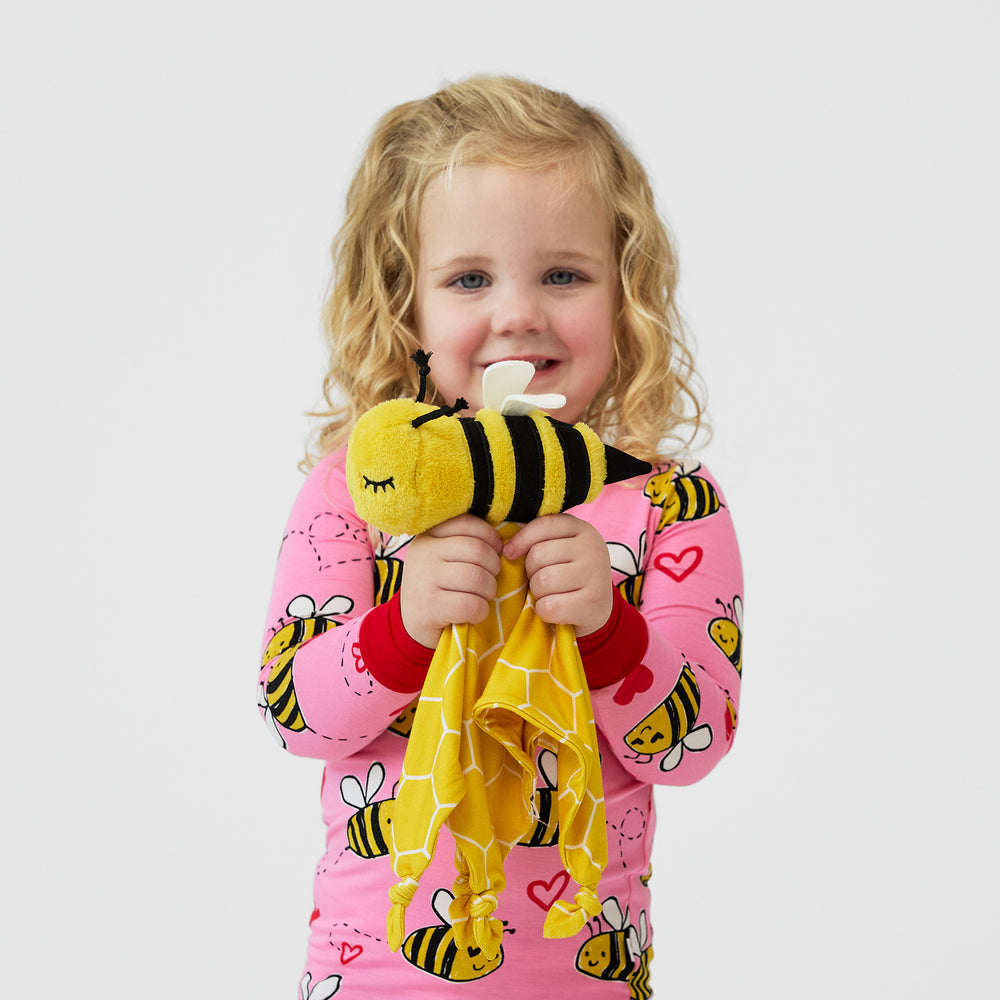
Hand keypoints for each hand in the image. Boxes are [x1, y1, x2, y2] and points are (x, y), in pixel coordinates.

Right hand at [399, 515, 502, 648]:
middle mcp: (423, 553)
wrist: (412, 624)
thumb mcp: (443, 558)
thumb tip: (502, 541)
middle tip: (489, 579)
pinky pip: (471, 604)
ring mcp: (424, 579)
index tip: (496, 550)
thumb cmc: (438, 587)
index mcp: (428, 536)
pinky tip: (475, 613)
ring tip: (483, 596)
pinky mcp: (430, 606)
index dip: (490, 536)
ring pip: (476, 577)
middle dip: (493, 567)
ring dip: (489, 590)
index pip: (465, 523)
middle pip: (477, 550)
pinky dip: (481, 611)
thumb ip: (465, 543)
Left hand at [502, 514, 612, 637]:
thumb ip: (537, 539)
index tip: (510, 553)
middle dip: (530, 571)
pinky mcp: (593, 603)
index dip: (521, 539)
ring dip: (536, 592)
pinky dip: (544, 611)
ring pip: (542, 581)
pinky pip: (549, 607)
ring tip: (549, 593)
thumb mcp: (559, 548)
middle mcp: (593, 548)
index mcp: (582, 529)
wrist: (597, 606)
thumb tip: (507, 549)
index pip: (543, 525)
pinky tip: (555, 608)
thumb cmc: (567, 573)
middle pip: (538, 555)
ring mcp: (596, 575)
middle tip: (541, 579)